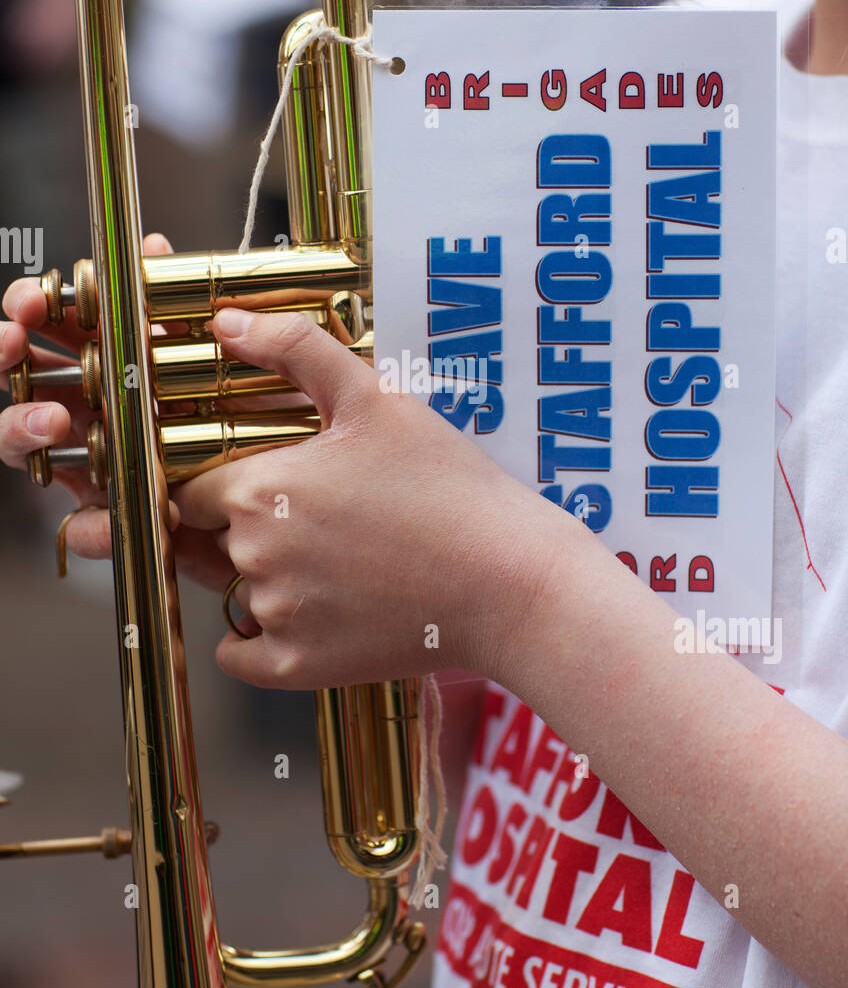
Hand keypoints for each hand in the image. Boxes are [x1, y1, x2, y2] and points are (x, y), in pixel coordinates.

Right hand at [0, 233, 231, 590]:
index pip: (47, 323)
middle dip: (4, 356)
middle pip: (19, 377)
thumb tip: (153, 245)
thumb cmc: (257, 407)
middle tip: (12, 344)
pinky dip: (92, 524)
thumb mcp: (225, 353)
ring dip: (22, 427)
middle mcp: (87, 405)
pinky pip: (81, 527)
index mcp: (106, 356)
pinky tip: (113, 516)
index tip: (31, 303)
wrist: (298, 483)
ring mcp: (91, 460)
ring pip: (22, 445)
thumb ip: (181, 308)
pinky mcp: (113, 518)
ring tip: (52, 421)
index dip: (28, 308)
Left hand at [174, 307, 569, 689]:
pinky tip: (317, 612)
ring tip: (339, 563)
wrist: (511, 583)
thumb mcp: (377, 399)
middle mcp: (252, 556)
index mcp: (257, 489)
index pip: (197, 488)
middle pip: (211, 541)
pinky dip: (261, 641)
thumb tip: (227, 320)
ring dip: (263, 580)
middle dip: (245, 530)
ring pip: (234, 593)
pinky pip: (243, 656)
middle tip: (319, 522)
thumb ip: (296, 350)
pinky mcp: (297, 668)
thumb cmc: (450, 487)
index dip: (230, 482)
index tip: (281, 484)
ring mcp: (274, 617)